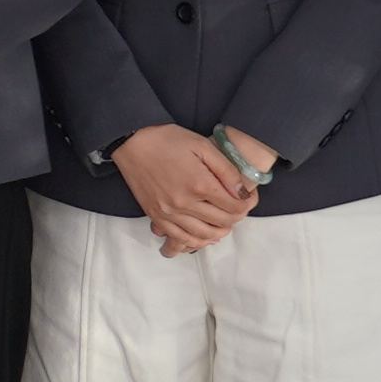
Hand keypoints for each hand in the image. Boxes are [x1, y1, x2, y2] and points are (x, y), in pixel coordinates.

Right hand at [110, 125, 257, 256]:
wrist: (131, 142)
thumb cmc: (167, 140)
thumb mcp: (203, 146)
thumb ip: (226, 170)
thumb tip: (242, 192)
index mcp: (200, 184)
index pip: (235, 206)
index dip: (248, 203)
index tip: (248, 196)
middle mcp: (184, 203)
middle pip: (223, 222)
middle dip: (237, 217)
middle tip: (238, 206)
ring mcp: (168, 213)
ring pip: (204, 235)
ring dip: (219, 232)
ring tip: (224, 222)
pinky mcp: (156, 216)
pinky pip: (180, 239)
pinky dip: (196, 241)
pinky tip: (203, 235)